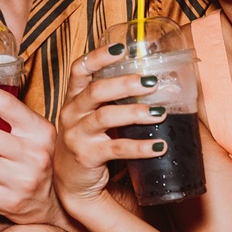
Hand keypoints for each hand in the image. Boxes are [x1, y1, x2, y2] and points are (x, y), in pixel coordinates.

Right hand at [54, 46, 167, 218]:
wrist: (72, 183)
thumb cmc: (88, 142)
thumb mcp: (90, 117)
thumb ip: (111, 100)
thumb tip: (152, 81)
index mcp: (73, 98)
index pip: (79, 69)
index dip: (99, 56)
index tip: (121, 48)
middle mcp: (71, 113)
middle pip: (96, 91)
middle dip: (125, 84)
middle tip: (151, 82)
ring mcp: (77, 135)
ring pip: (105, 117)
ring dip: (135, 112)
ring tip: (160, 112)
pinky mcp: (86, 156)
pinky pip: (116, 148)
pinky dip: (140, 147)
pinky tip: (158, 146)